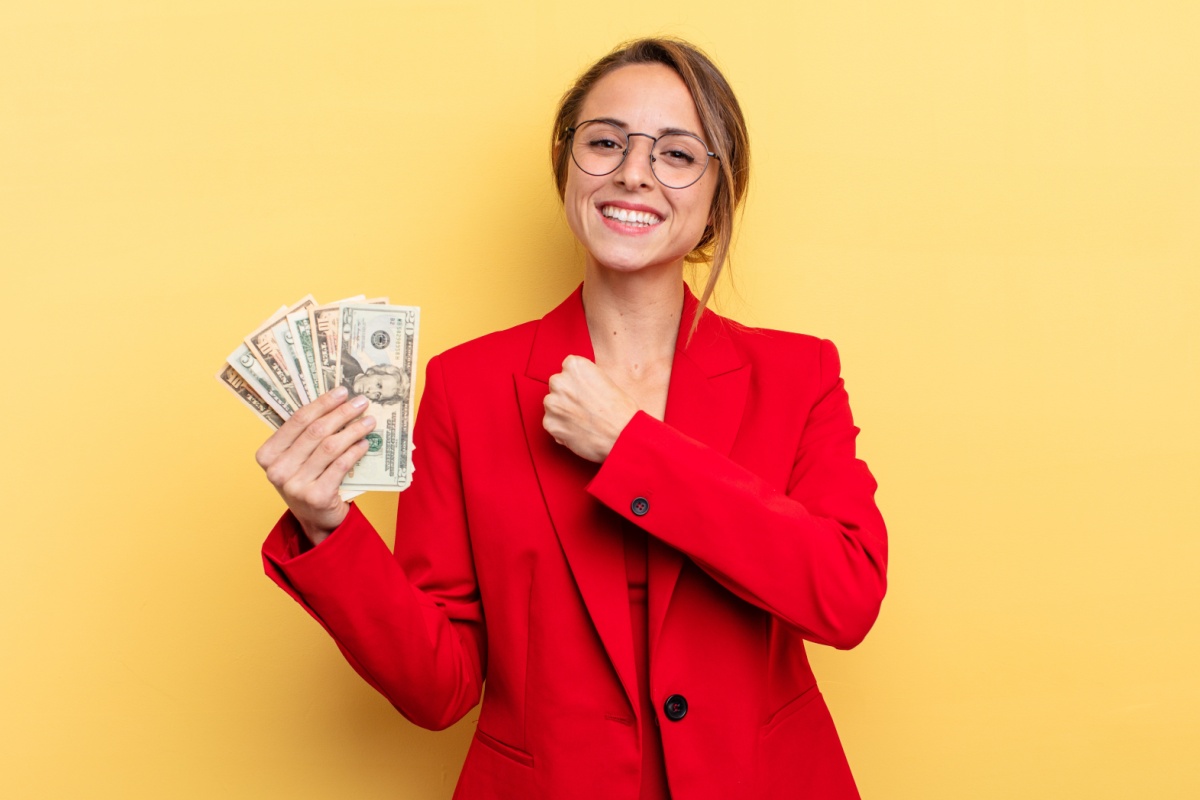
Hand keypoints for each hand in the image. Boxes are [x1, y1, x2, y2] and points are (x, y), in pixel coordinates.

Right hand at [255, 386, 374, 544]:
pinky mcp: (316, 497)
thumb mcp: (297, 459)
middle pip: (315, 431)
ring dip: (353, 430)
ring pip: (329, 447)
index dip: (322, 403)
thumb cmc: (308, 481)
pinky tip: (365, 444)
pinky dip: (354, 452)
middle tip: (361, 402)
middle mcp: (277, 470)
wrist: (316, 520)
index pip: (297, 421)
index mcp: (267, 455)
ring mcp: (295, 485)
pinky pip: (340, 466)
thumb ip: (305, 436)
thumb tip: (336, 401)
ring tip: (368, 421)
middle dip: (341, 413)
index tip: (342, 391)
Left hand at [543, 356, 638, 462]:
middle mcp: (559, 381)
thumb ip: (586, 379)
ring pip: (553, 404)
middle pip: (558, 385)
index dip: (578, 381)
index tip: (587, 391)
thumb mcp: (606, 381)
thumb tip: (576, 385)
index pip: (568, 368)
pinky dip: (562, 428)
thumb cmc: (621, 410)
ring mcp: (552, 403)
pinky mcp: (549, 424)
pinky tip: (578, 431)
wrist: (623, 436)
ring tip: (583, 421)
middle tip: (585, 407)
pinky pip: (551, 423)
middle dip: (568, 395)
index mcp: (574, 365)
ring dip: (563, 412)